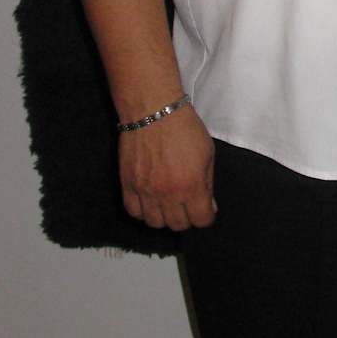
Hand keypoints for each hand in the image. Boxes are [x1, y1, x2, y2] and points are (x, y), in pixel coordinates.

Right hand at [118, 105, 216, 230]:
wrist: (153, 111)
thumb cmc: (185, 129)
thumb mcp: (208, 154)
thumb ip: (208, 183)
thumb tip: (209, 206)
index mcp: (192, 186)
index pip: (201, 220)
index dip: (206, 217)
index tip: (205, 210)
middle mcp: (168, 194)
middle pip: (178, 225)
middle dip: (186, 219)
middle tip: (187, 206)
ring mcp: (145, 191)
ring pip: (154, 223)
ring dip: (164, 217)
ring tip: (168, 205)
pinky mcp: (127, 184)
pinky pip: (133, 211)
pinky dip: (143, 211)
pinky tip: (150, 202)